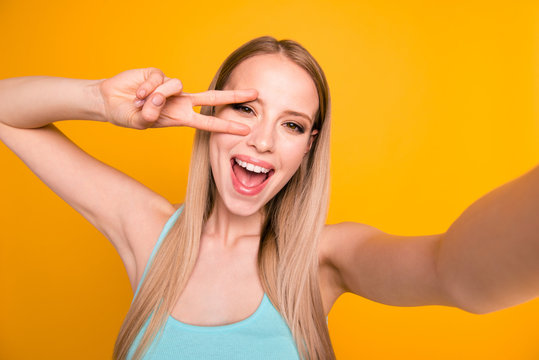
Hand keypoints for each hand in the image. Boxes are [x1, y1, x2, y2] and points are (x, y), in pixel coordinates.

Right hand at [97, 67, 256, 133]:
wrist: (109, 102)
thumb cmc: (129, 115)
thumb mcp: (142, 122)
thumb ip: (152, 114)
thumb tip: (157, 101)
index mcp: (180, 116)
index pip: (208, 121)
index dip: (226, 125)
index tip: (244, 129)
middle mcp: (179, 101)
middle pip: (212, 98)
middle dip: (234, 97)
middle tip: (256, 94)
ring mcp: (170, 87)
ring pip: (175, 85)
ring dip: (157, 96)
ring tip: (142, 103)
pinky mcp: (157, 73)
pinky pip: (158, 78)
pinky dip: (145, 87)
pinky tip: (137, 93)